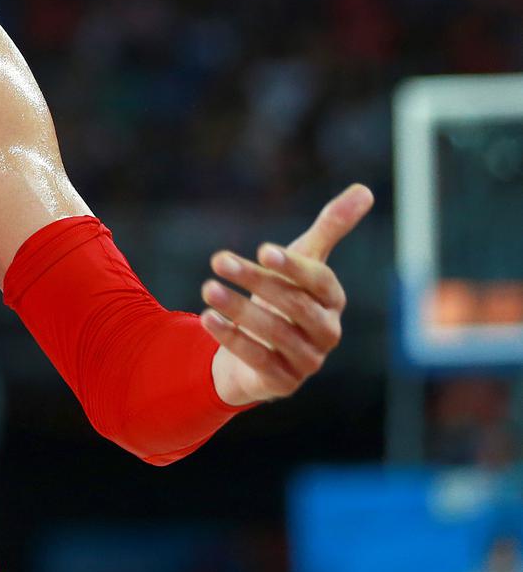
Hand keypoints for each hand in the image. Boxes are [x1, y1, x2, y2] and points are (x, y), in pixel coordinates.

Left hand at [201, 183, 372, 405]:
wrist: (261, 349)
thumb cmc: (285, 295)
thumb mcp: (303, 260)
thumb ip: (330, 228)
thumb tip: (364, 190)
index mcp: (333, 300)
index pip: (319, 281)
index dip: (293, 267)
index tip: (261, 249)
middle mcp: (327, 331)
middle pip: (294, 305)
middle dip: (255, 281)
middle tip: (218, 260)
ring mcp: (308, 360)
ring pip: (274, 333)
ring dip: (238, 309)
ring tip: (207, 287)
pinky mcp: (283, 382)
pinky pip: (258, 360)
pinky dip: (232, 338)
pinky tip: (207, 317)